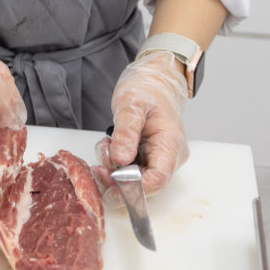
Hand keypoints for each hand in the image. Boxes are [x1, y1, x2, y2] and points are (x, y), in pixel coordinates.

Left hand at [93, 51, 189, 206]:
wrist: (152, 80)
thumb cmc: (146, 88)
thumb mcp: (131, 104)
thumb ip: (126, 132)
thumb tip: (120, 161)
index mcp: (171, 143)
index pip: (159, 178)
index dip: (136, 188)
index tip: (112, 186)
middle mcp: (169, 156)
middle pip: (146, 183)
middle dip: (119, 180)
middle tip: (98, 169)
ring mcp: (158, 158)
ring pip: (135, 178)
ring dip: (114, 169)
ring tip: (105, 146)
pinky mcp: (147, 157)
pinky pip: (130, 169)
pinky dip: (115, 163)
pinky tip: (109, 147)